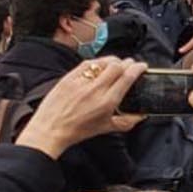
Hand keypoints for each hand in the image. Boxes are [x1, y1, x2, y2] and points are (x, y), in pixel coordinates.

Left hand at [18, 58, 147, 158]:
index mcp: (107, 102)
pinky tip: (99, 66)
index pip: (127, 77)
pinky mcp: (69, 77)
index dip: (138, 68)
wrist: (50, 129)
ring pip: (103, 62)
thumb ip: (126, 122)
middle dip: (127, 62)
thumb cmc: (76, 131)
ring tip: (116, 64)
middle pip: (117, 65)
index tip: (142, 66)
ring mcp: (81, 82)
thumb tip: (140, 116)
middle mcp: (95, 90)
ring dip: (113, 60)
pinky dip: (97, 62)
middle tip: (130, 64)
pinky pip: (87, 64)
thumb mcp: (105, 128)